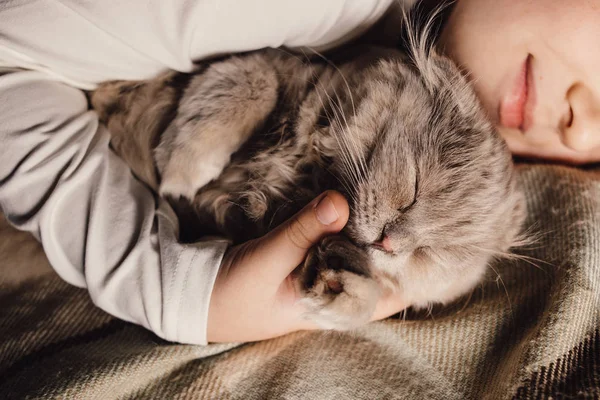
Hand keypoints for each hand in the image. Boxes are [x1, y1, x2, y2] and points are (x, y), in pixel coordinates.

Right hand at [206, 191, 407, 342]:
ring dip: (365, 228)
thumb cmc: (233, 294)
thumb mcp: (268, 261)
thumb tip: (340, 201)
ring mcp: (319, 275)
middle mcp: (332, 292)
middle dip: (389, 239)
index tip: (421, 232)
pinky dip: (340, 223)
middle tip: (407, 201)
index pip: (388, 294)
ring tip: (387, 195)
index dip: (409, 267)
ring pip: (355, 252)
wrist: (196, 295)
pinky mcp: (304, 258)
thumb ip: (303, 232)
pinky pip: (332, 240)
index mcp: (333, 307)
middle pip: (376, 268)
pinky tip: (350, 202)